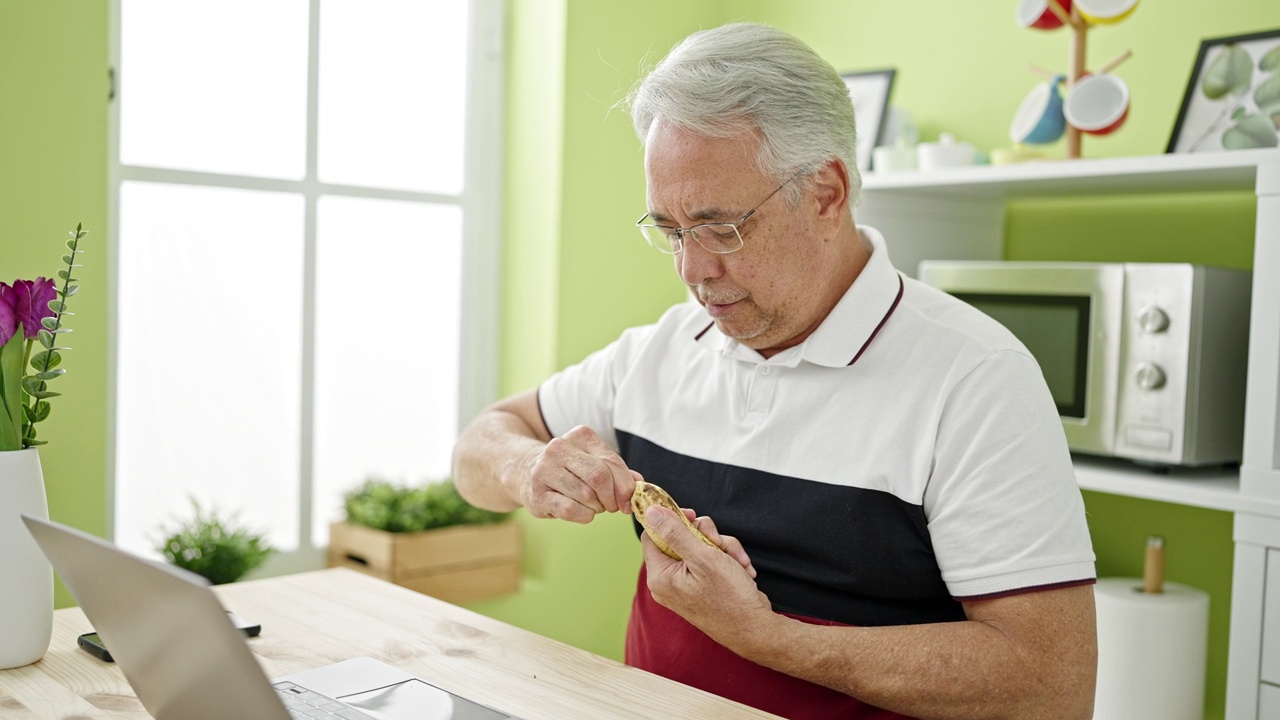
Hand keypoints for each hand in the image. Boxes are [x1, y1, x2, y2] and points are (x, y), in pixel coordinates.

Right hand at [520, 425, 637, 523]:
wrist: (524, 471)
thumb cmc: (569, 469)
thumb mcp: (593, 461)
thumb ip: (618, 471)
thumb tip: (640, 484)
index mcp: (580, 436)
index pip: (611, 461)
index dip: (625, 485)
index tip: (628, 500)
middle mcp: (559, 448)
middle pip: (600, 477)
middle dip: (612, 497)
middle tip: (612, 506)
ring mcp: (544, 471)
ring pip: (587, 495)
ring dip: (598, 507)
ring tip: (594, 505)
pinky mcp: (537, 494)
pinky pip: (571, 510)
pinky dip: (584, 515)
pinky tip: (582, 511)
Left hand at [641, 505, 771, 643]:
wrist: (755, 629)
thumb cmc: (729, 597)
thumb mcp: (703, 557)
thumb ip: (675, 533)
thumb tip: (650, 512)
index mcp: (660, 575)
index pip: (653, 535)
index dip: (671, 520)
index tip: (692, 515)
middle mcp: (669, 581)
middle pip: (679, 538)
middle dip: (707, 537)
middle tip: (720, 545)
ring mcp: (685, 585)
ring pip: (700, 547)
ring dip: (723, 549)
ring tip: (737, 563)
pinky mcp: (701, 587)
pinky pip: (710, 561)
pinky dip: (727, 561)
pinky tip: (742, 571)